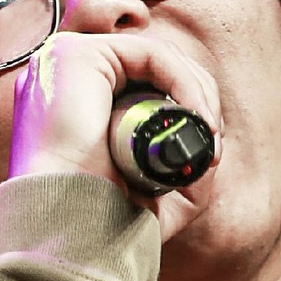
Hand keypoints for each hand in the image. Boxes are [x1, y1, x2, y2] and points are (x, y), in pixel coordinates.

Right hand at [9, 27, 224, 233]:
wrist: (67, 228)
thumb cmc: (100, 219)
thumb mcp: (153, 196)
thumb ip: (180, 174)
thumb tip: (210, 151)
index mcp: (75, 105)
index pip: (144, 86)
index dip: (188, 109)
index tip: (211, 153)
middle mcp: (68, 78)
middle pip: (154, 68)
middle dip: (199, 99)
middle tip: (214, 145)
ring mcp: (66, 62)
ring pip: (158, 57)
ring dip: (198, 91)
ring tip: (209, 134)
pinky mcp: (75, 56)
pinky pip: (151, 52)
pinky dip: (185, 81)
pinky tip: (196, 113)